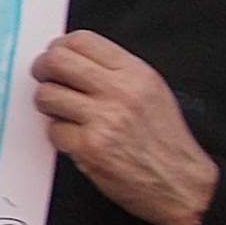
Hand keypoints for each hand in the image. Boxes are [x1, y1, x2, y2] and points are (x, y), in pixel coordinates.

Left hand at [32, 31, 219, 224]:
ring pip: (46, 95)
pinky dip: (59, 135)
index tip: (56, 56)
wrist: (182, 183)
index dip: (60, 46)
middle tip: (45, 78)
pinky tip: (76, 140)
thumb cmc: (164, 140)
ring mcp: (104, 120)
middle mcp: (120, 92)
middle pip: (56, 61)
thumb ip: (115, 71)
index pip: (82, 40)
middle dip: (43, 69)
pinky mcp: (89, 147)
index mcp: (136, 74)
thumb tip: (70, 56)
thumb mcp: (151, 92)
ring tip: (63, 113)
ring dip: (48, 104)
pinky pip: (53, 130)